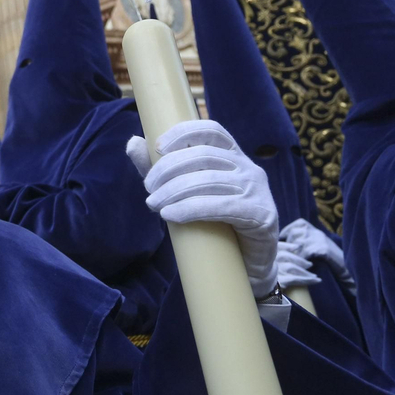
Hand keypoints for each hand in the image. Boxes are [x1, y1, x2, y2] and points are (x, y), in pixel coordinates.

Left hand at [126, 119, 279, 298]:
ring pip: (209, 180)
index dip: (183, 133)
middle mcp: (248, 167)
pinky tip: (171, 215)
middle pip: (203, 156)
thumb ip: (160, 168)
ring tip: (154, 205)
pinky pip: (221, 206)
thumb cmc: (214, 225)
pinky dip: (190, 208)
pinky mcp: (261, 214)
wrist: (247, 265)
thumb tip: (133, 142)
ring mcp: (257, 190)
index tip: (158, 148)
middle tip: (149, 190)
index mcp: (233, 156)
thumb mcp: (184, 193)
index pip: (211, 130)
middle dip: (168, 170)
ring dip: (173, 191)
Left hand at [279, 218, 353, 288]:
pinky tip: (304, 265)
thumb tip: (284, 242)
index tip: (282, 240)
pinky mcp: (323, 249)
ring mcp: (321, 240)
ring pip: (299, 243)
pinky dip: (303, 259)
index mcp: (315, 230)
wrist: (348, 269)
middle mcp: (318, 232)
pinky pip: (306, 252)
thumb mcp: (316, 246)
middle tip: (287, 254)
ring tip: (294, 261)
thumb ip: (304, 241)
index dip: (287, 231)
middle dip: (289, 244)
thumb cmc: (328, 260)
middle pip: (295, 233)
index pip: (298, 224)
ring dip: (295, 253)